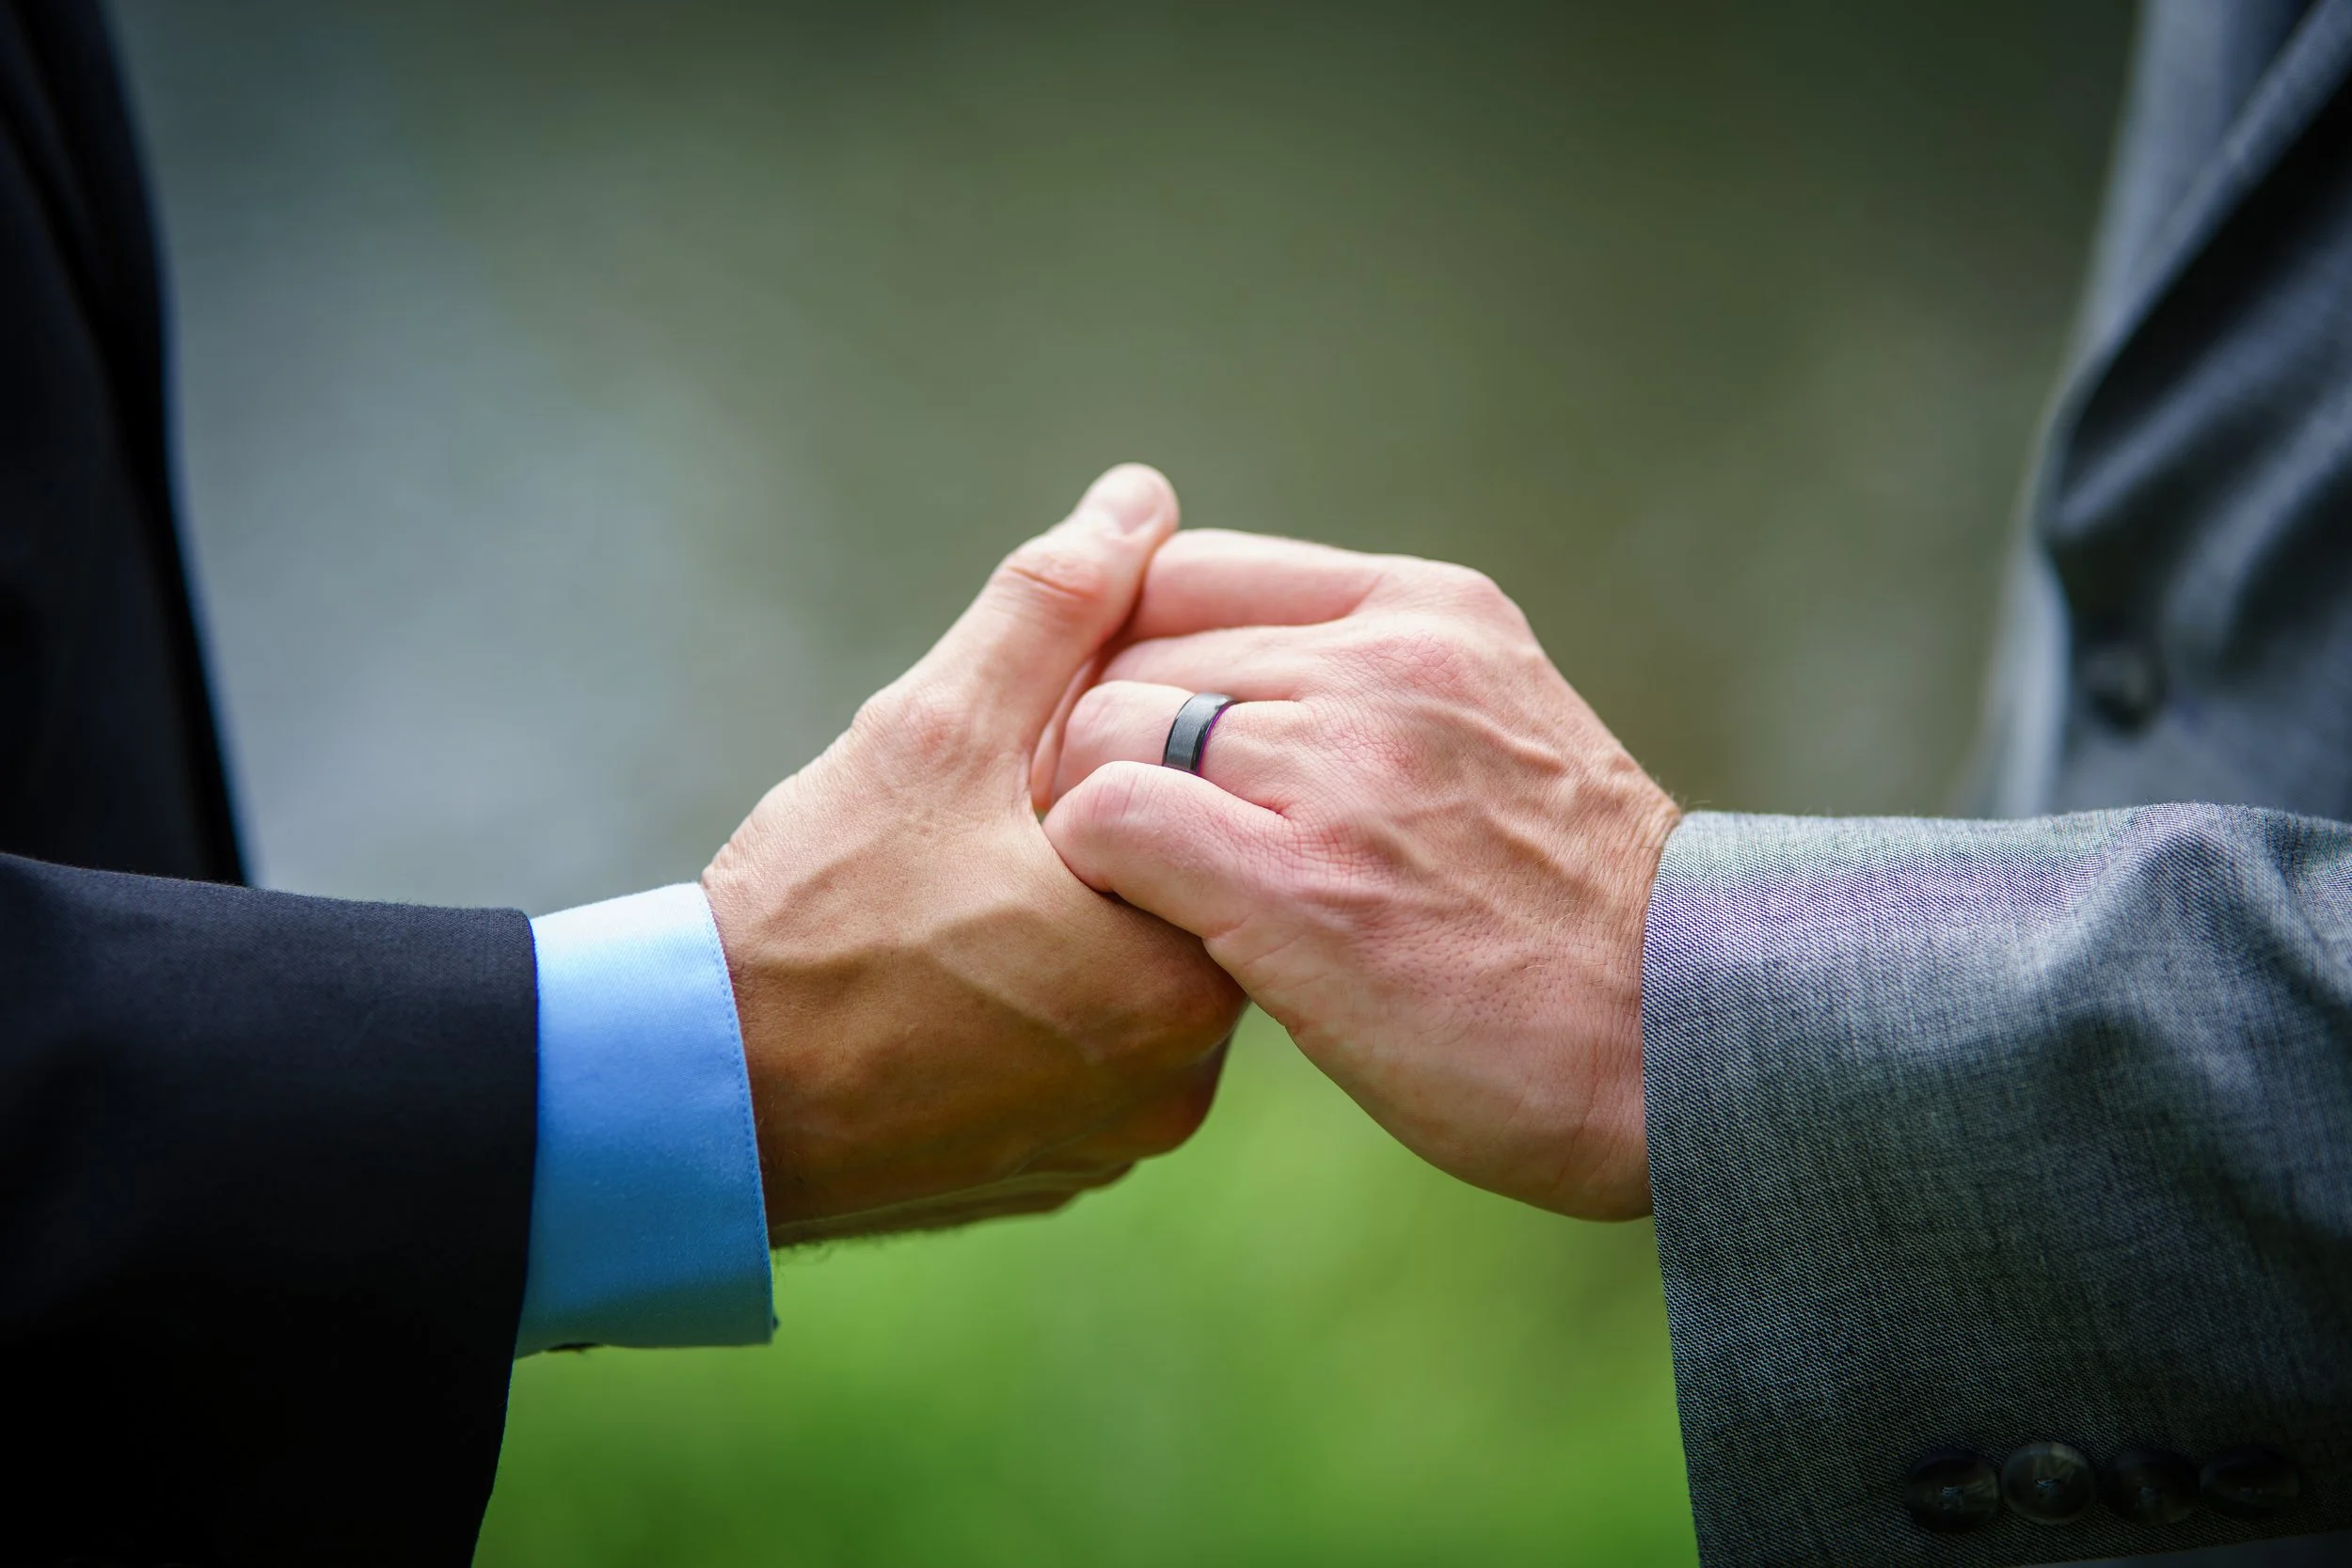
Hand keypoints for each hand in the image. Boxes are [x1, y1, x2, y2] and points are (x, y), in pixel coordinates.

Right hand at [702, 468, 1245, 1245]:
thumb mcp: (932, 732)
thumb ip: (1051, 610)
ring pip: (1128, 988)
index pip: (1217, 827)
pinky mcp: (1052, 1178)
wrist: (686, 1105)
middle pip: (1179, 907)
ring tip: (951, 894)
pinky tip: (941, 972)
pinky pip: (1076, 1065)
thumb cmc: (811, 918)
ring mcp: (1113, 1143)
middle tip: (988, 822)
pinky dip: (1029, 1010)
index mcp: (1177, 980)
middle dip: (1099, 844)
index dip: (1133, 763)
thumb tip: (1140, 498)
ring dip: (1067, 926)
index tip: (1038, 758)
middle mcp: (1176, 1086)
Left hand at [1039, 531, 1676, 1220]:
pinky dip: (1096, 872)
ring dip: (1091, 816)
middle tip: (1118, 845)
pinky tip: (1141, 931)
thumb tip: (1211, 683)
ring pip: (1107, 726)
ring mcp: (1341, 768)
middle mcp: (1380, 664)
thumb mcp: (1494, 731)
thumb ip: (1369, 684)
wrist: (1688, 1044)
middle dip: (1102, 746)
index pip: (1184, 571)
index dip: (1127, 660)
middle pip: (1134, 649)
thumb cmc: (1570, 917)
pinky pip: (1110, 820)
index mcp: (1424, 611)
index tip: (1135, 749)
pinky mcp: (1300, 884)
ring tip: (1136, 896)